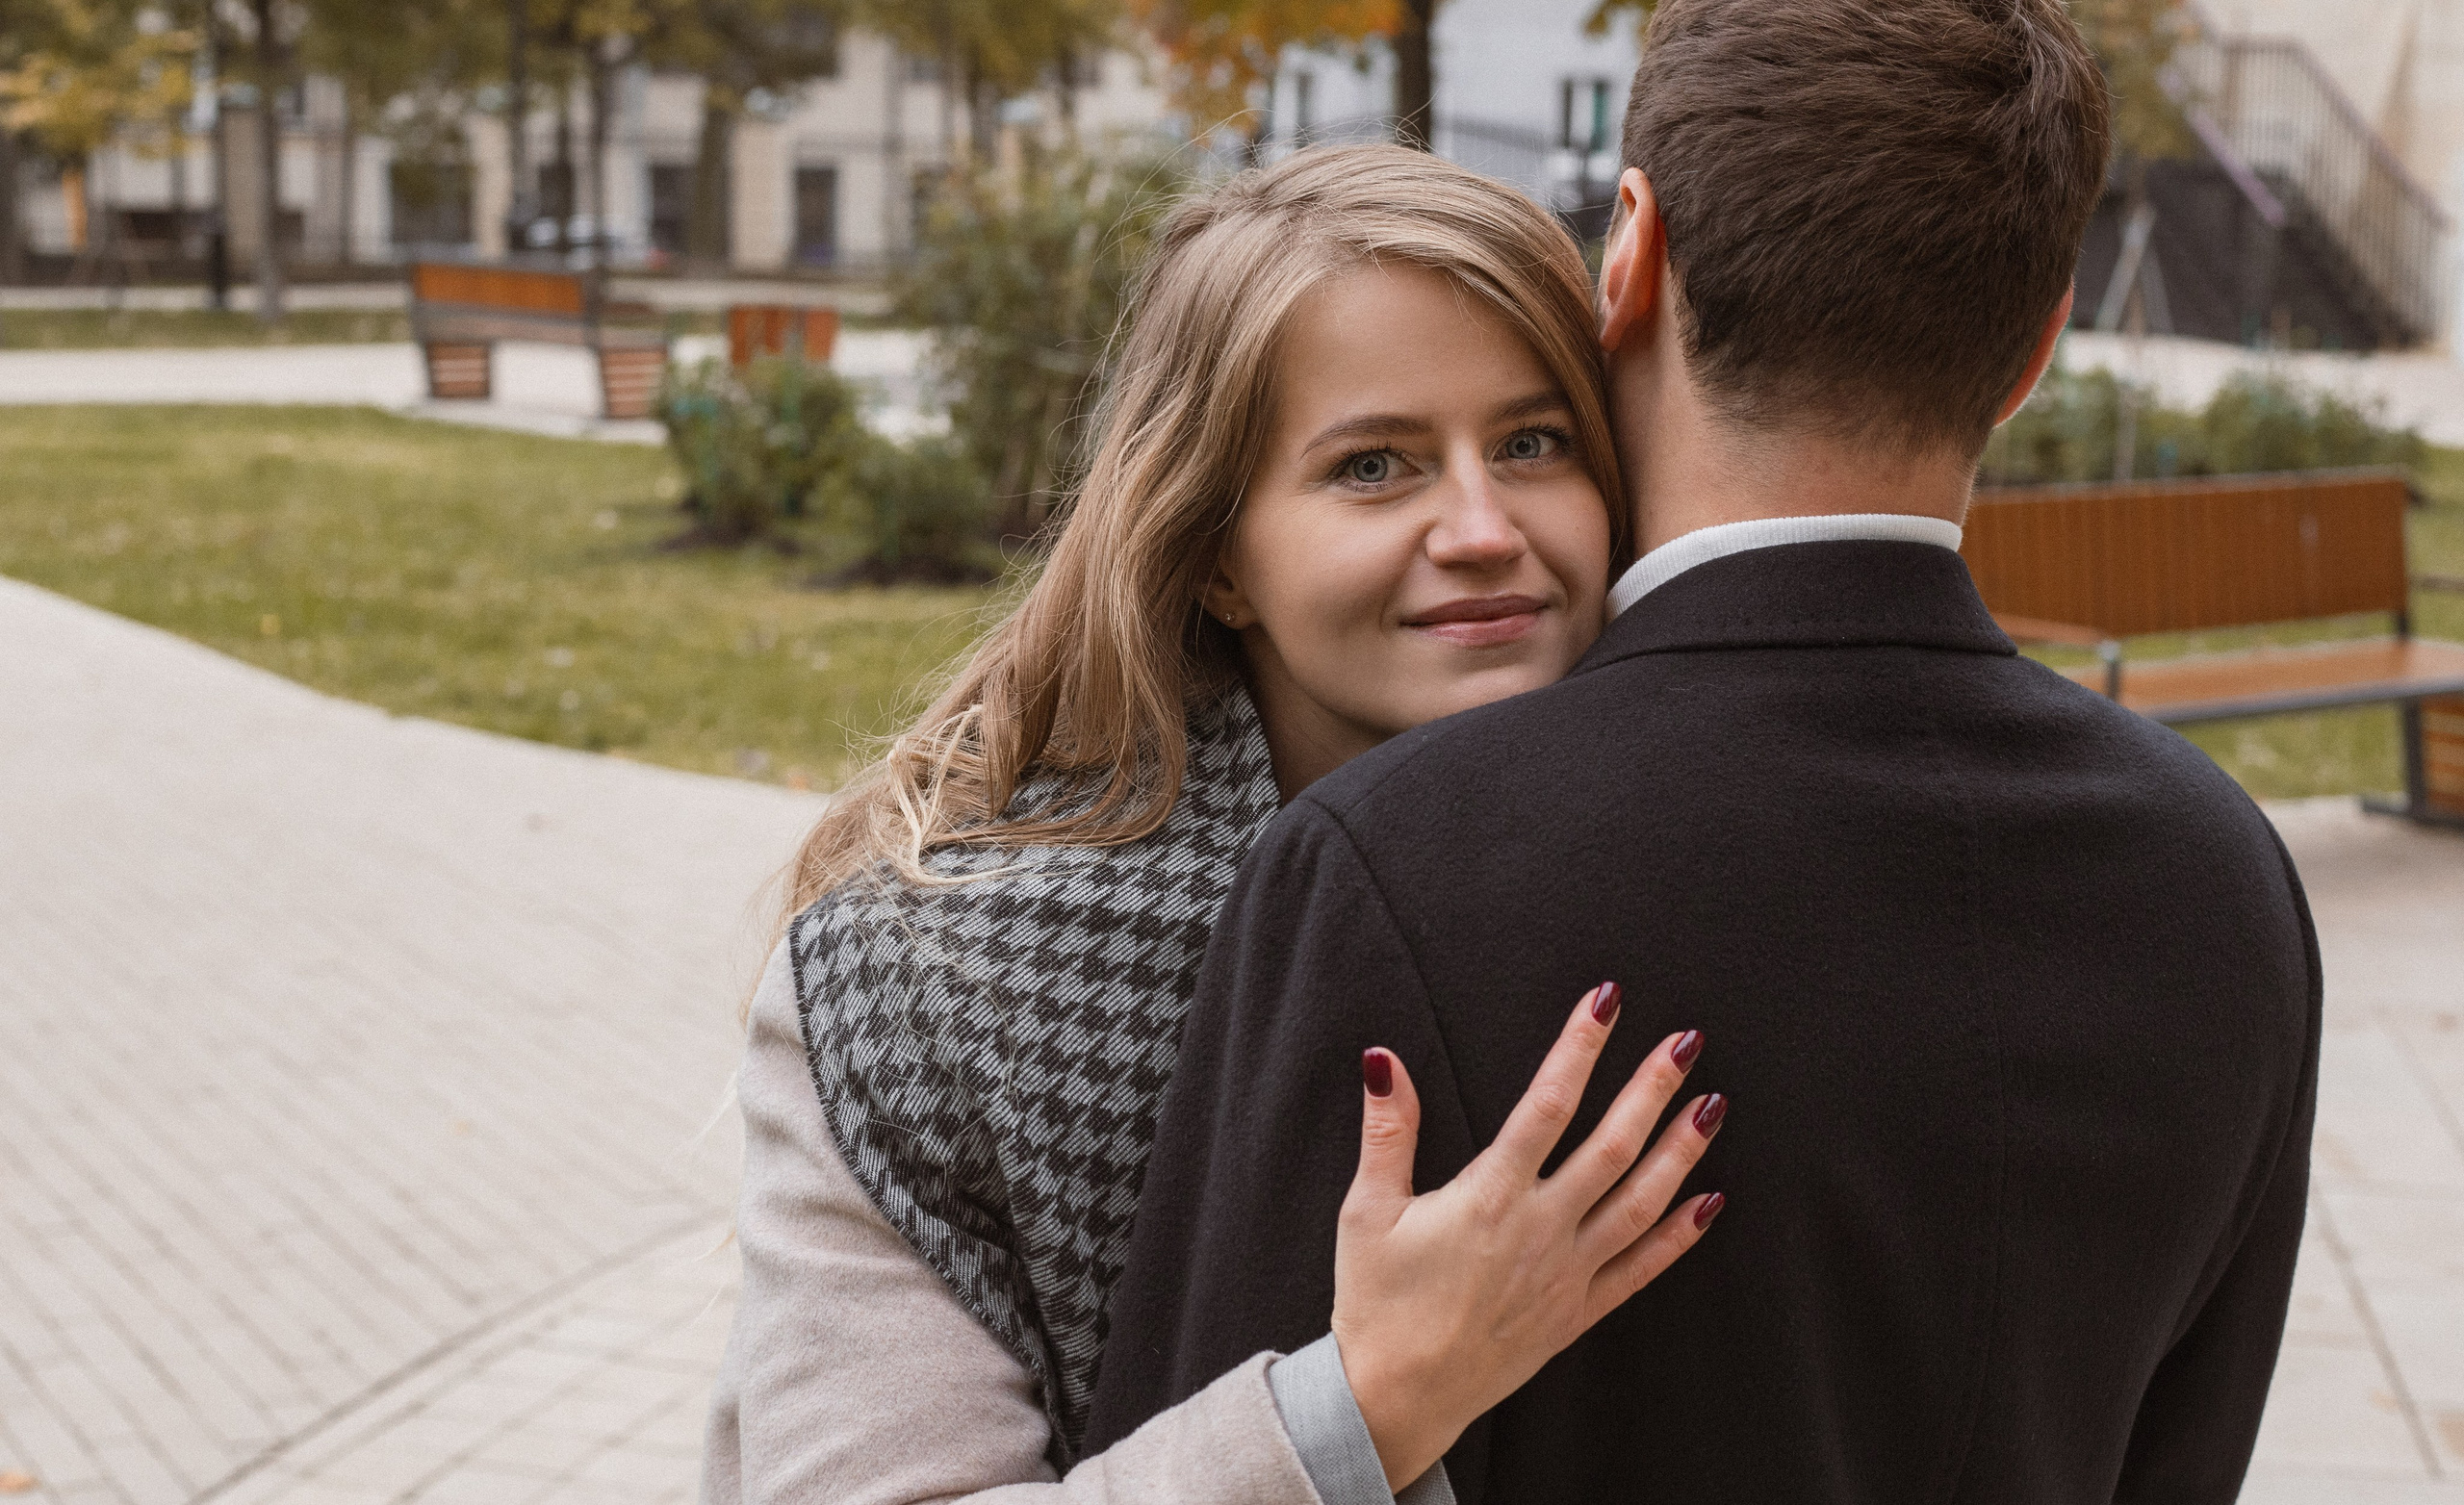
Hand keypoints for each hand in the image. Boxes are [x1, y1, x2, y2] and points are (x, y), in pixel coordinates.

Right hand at [1330, 984, 1725, 1490]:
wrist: (1397, 1396)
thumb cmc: (1377, 1303)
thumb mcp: (1366, 1211)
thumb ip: (1387, 1132)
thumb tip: (1383, 1060)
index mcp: (1488, 1197)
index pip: (1546, 1104)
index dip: (1578, 1047)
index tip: (1605, 1001)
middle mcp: (1539, 1230)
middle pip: (1611, 1146)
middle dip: (1652, 1088)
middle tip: (1687, 1042)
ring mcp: (1566, 1273)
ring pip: (1639, 1202)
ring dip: (1680, 1151)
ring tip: (1712, 1104)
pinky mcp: (1577, 1312)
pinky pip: (1641, 1269)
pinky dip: (1679, 1236)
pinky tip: (1709, 1201)